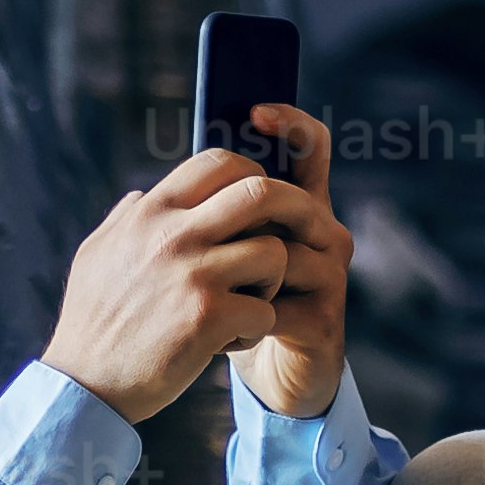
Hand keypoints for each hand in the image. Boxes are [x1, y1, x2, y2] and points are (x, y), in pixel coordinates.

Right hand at [37, 127, 346, 423]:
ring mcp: (193, 273)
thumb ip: (127, 218)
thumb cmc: (92, 319)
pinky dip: (257, 328)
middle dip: (290, 211)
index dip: (252, 175)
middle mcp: (174, 234)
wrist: (83, 381)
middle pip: (261, 192)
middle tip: (292, 240)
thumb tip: (146, 194)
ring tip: (250, 300)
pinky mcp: (208, 317)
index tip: (257, 205)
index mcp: (150, 212)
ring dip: (274, 280)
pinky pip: (266, 310)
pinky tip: (231, 340)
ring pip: (275, 252)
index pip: (219, 162)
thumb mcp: (98, 253)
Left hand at [226, 106, 347, 417]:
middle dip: (247, 212)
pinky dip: (237, 321)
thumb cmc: (239, 307)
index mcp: (301, 209)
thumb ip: (206, 217)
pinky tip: (219, 338)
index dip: (290, 123)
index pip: (311, 148)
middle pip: (293, 199)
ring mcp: (330, 278)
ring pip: (280, 254)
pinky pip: (274, 307)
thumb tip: (154, 186)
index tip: (253, 110)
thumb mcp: (220, 253)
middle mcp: (326, 235)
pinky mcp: (322, 322)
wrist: (267, 375)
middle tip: (206, 231)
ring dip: (233, 278)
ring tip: (204, 299)